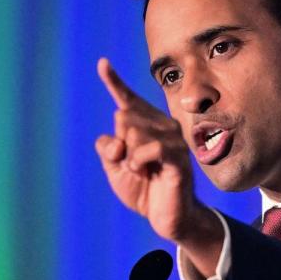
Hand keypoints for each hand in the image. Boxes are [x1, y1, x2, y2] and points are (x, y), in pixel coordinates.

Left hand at [95, 57, 204, 241]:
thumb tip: (117, 138)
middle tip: (134, 165)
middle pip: (122, 117)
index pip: (127, 100)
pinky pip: (151, 147)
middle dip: (119, 146)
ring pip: (133, 132)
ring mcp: (173, 139)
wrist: (165, 216)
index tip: (102, 63)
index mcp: (147, 125)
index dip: (113, 81)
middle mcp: (163, 125)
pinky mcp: (178, 156)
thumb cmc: (143, 189)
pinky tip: (143, 171)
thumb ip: (107, 148)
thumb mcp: (115, 168)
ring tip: (143, 172)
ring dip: (130, 159)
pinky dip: (139, 161)